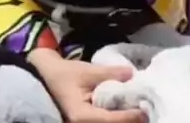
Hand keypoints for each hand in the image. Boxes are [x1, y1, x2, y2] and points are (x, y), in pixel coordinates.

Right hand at [29, 51, 144, 122]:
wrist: (43, 77)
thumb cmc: (62, 74)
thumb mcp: (86, 71)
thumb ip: (109, 73)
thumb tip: (132, 74)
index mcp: (82, 117)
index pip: (112, 120)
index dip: (130, 116)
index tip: (145, 109)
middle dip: (129, 119)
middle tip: (146, 108)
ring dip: (123, 118)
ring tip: (138, 108)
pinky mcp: (85, 121)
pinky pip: (103, 121)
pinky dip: (115, 116)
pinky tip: (124, 107)